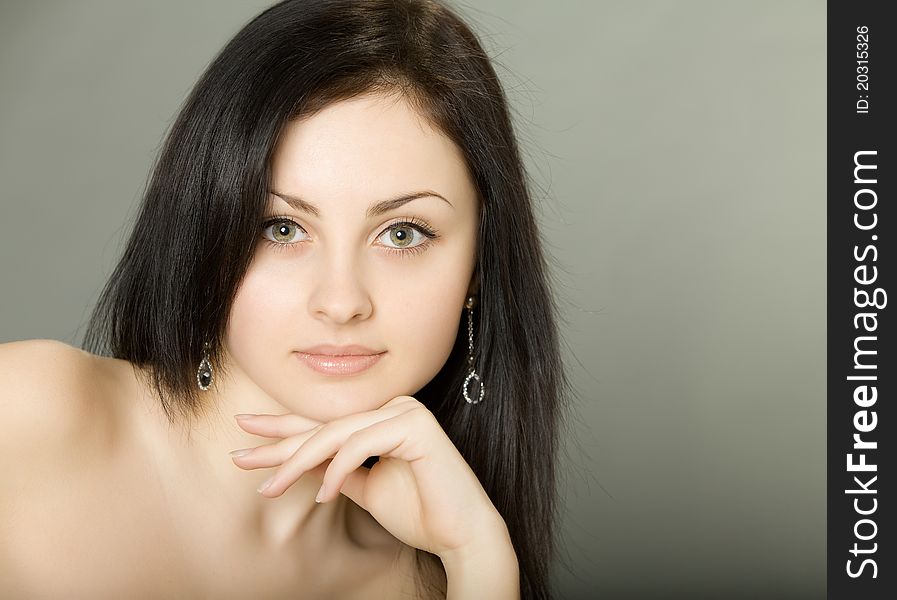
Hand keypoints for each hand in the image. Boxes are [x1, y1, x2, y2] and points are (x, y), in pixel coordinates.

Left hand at [229, 396, 510, 559]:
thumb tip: (299, 463)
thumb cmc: (420, 513)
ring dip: (298, 462)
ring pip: (336, 434)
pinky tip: (323, 494)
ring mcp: (406, 412)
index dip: (284, 432)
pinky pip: (361, 444)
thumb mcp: (365, 489)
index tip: (245, 438)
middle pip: (325, 426)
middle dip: (278, 444)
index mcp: (382, 419)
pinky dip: (337, 469)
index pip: (326, 425)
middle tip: (239, 456)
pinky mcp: (416, 426)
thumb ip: (337, 470)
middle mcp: (394, 408)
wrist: (460, 535)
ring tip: (270, 488)